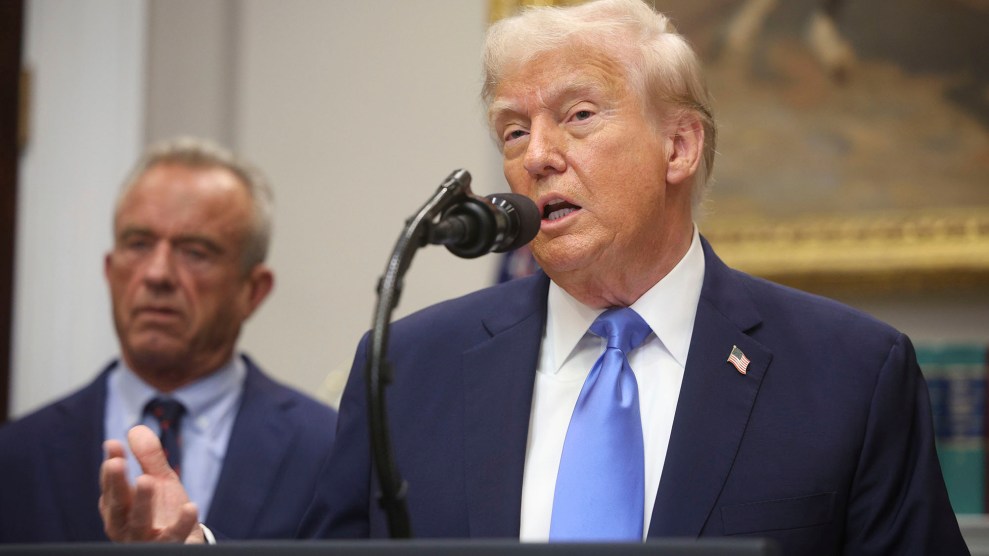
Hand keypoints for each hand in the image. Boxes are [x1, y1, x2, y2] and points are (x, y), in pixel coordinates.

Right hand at [99, 425, 204, 542]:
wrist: (184, 539)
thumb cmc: (164, 510)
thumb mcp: (159, 480)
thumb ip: (149, 458)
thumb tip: (136, 429)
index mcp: (119, 507)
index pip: (111, 486)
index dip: (110, 467)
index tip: (112, 444)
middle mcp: (126, 525)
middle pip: (118, 506)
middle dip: (116, 484)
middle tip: (117, 463)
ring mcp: (146, 538)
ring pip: (140, 523)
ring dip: (142, 502)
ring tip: (146, 480)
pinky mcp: (169, 546)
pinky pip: (175, 536)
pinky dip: (182, 523)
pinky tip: (191, 507)